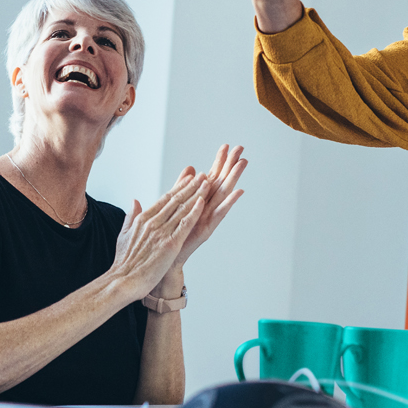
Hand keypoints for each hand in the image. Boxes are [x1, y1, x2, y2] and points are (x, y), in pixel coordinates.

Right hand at [110, 173, 210, 298]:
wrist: (122, 281)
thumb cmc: (123, 263)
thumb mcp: (124, 234)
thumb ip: (131, 216)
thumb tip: (135, 201)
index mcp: (143, 219)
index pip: (164, 199)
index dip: (178, 187)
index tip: (188, 178)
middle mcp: (153, 222)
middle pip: (175, 200)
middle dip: (190, 186)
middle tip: (202, 175)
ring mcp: (162, 232)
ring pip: (182, 209)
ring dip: (196, 194)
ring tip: (206, 183)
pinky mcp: (170, 244)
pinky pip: (185, 225)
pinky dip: (194, 212)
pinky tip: (202, 202)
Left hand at [167, 145, 248, 278]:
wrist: (164, 261)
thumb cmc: (170, 236)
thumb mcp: (175, 205)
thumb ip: (182, 186)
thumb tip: (190, 168)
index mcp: (198, 201)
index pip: (211, 177)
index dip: (218, 162)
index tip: (226, 146)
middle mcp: (206, 208)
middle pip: (221, 182)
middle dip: (230, 165)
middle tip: (240, 148)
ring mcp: (208, 218)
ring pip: (223, 194)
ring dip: (234, 178)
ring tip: (243, 163)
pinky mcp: (207, 229)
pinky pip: (220, 213)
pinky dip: (230, 202)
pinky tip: (239, 191)